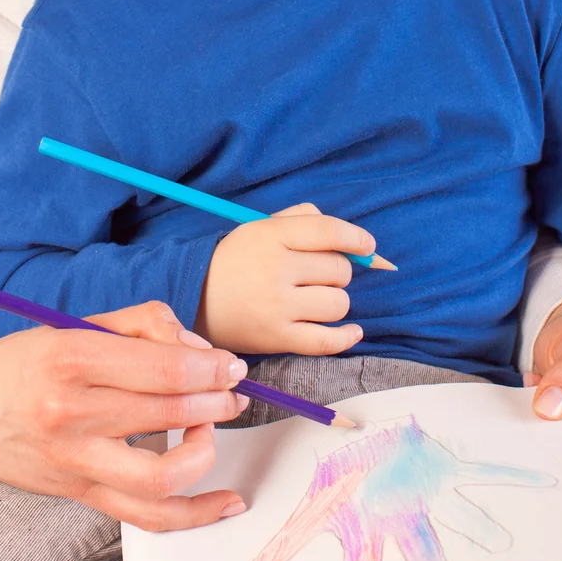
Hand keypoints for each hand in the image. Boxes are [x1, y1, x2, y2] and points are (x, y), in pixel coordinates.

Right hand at [0, 300, 250, 530]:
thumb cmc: (21, 362)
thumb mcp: (74, 326)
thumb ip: (141, 326)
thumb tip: (198, 348)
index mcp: (70, 358)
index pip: (163, 368)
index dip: (210, 367)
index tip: (230, 365)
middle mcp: (71, 414)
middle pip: (169, 412)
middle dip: (217, 400)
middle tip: (233, 390)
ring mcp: (74, 462)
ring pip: (163, 475)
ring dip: (205, 450)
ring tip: (211, 429)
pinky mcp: (79, 494)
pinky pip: (147, 517)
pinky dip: (196, 514)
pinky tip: (228, 502)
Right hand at [198, 202, 368, 355]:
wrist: (194, 299)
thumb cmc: (235, 261)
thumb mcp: (259, 227)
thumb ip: (302, 219)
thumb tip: (352, 237)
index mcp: (270, 235)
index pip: (328, 231)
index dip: (356, 238)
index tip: (367, 246)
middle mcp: (275, 269)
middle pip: (339, 270)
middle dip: (338, 271)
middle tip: (318, 276)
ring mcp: (278, 306)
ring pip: (338, 304)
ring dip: (335, 302)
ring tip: (316, 300)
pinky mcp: (278, 338)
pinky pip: (328, 341)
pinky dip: (346, 337)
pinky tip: (352, 331)